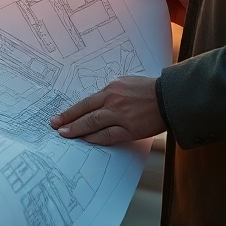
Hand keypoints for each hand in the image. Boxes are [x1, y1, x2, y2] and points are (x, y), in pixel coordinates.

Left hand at [49, 75, 163, 145]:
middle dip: (68, 121)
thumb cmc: (149, 89)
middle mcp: (113, 101)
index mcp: (111, 89)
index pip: (85, 102)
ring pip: (94, 125)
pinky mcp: (130, 129)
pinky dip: (96, 139)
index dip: (70, 112)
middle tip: (55, 127)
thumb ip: (111, 93)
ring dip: (78, 131)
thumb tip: (97, 103)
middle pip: (85, 113)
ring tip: (66, 135)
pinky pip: (108, 136)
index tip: (58, 118)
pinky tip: (86, 141)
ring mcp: (121, 116)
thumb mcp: (126, 83)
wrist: (170, 98)